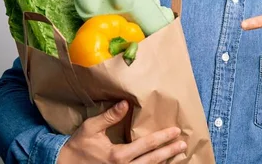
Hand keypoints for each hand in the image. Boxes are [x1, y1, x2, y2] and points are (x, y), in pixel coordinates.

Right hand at [57, 100, 186, 163]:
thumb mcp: (91, 128)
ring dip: (163, 162)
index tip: (176, 131)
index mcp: (118, 156)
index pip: (147, 145)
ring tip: (176, 155)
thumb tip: (125, 103)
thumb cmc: (77, 147)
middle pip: (153, 161)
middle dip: (169, 152)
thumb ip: (109, 116)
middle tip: (183, 144)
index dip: (163, 138)